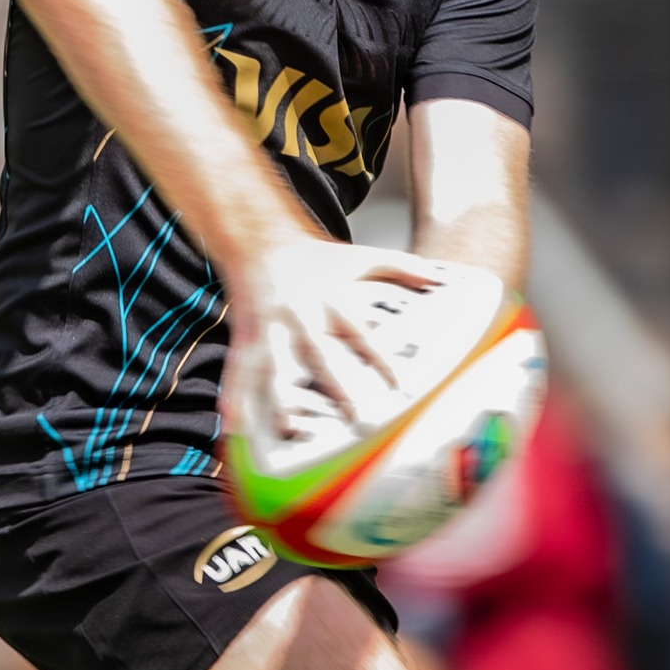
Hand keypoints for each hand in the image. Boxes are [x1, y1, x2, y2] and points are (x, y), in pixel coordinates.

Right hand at [224, 238, 444, 439]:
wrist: (258, 240)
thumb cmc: (313, 257)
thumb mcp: (357, 257)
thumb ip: (399, 266)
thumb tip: (437, 274)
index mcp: (328, 299)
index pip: (359, 332)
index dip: (380, 358)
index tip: (401, 386)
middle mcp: (298, 315)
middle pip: (317, 352)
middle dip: (333, 384)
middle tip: (352, 415)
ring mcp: (269, 328)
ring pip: (274, 366)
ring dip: (279, 398)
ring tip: (287, 430)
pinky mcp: (246, 338)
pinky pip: (239, 370)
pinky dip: (234, 398)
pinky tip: (231, 425)